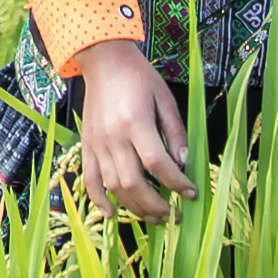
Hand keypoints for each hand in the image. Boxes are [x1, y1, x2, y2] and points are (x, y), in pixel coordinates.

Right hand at [69, 40, 192, 222]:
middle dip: (157, 205)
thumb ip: (175, 132)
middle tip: (174, 214)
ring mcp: (97, 143)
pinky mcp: (86, 145)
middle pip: (134, 183)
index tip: (191, 193)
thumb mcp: (165, 98)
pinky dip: (99, 200)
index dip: (177, 183)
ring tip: (154, 216)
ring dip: (135, 208)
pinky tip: (111, 214)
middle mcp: (113, 137)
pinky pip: (89, 179)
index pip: (158, 164)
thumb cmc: (138, 78)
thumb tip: (183, 162)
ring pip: (114, 187)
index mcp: (135, 123)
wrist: (104, 61)